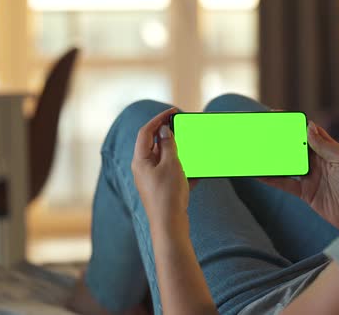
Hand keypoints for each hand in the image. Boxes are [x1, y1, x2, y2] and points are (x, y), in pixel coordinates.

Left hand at [131, 107, 192, 228]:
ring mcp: (152, 181)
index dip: (159, 119)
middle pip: (154, 145)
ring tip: (193, 148)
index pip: (146, 132)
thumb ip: (168, 144)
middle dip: (169, 136)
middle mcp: (143, 170)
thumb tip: (164, 130)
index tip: (173, 111)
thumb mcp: (171, 164)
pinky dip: (185, 171)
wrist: (170, 227)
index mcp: (140, 160)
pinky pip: (174, 175)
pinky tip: (199, 172)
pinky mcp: (162, 192)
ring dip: (179, 153)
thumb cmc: (168, 195)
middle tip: (183, 127)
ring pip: (165, 160)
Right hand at [259, 121, 338, 229]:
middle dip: (280, 140)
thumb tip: (310, 126)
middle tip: (263, 133)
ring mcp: (311, 177)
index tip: (279, 116)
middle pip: (295, 147)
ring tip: (258, 152)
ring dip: (274, 159)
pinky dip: (272, 179)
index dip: (295, 125)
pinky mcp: (305, 193)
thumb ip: (325, 145)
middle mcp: (319, 162)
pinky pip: (285, 183)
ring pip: (288, 164)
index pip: (309, 133)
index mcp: (330, 151)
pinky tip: (260, 174)